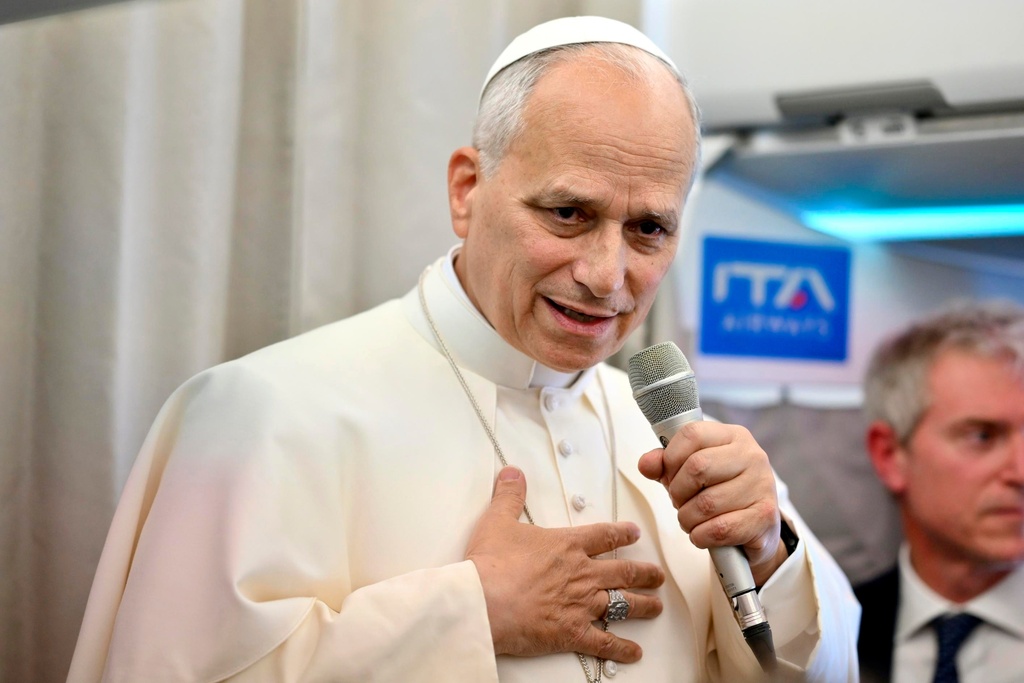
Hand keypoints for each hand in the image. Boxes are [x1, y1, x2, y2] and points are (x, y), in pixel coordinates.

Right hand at [465, 467, 664, 661]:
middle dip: (644, 573)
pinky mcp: (573, 632)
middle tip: (656, 575)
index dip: (622, 534)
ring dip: (643, 605)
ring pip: (623, 604)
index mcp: (567, 545)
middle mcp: (582, 574)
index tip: (634, 534)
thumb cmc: (491, 565)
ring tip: (655, 606)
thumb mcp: (498, 521)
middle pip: (623, 571)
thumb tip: (513, 474)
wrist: (485, 601)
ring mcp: (581, 604)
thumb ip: (510, 496)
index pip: (604, 536)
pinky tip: (634, 651)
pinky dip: (622, 648)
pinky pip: (605, 642)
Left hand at [637, 421, 786, 585]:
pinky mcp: (764, 516)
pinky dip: (701, 535)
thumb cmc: (719, 493)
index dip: (670, 458)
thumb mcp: (689, 473)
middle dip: (678, 491)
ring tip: (691, 519)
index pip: (691, 434)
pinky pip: (720, 528)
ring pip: (707, 503)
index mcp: (733, 436)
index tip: (670, 476)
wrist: (756, 528)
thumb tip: (646, 464)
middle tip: (680, 503)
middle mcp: (752, 455)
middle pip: (697, 467)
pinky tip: (703, 534)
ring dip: (687, 518)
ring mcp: (762, 485)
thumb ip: (665, 465)